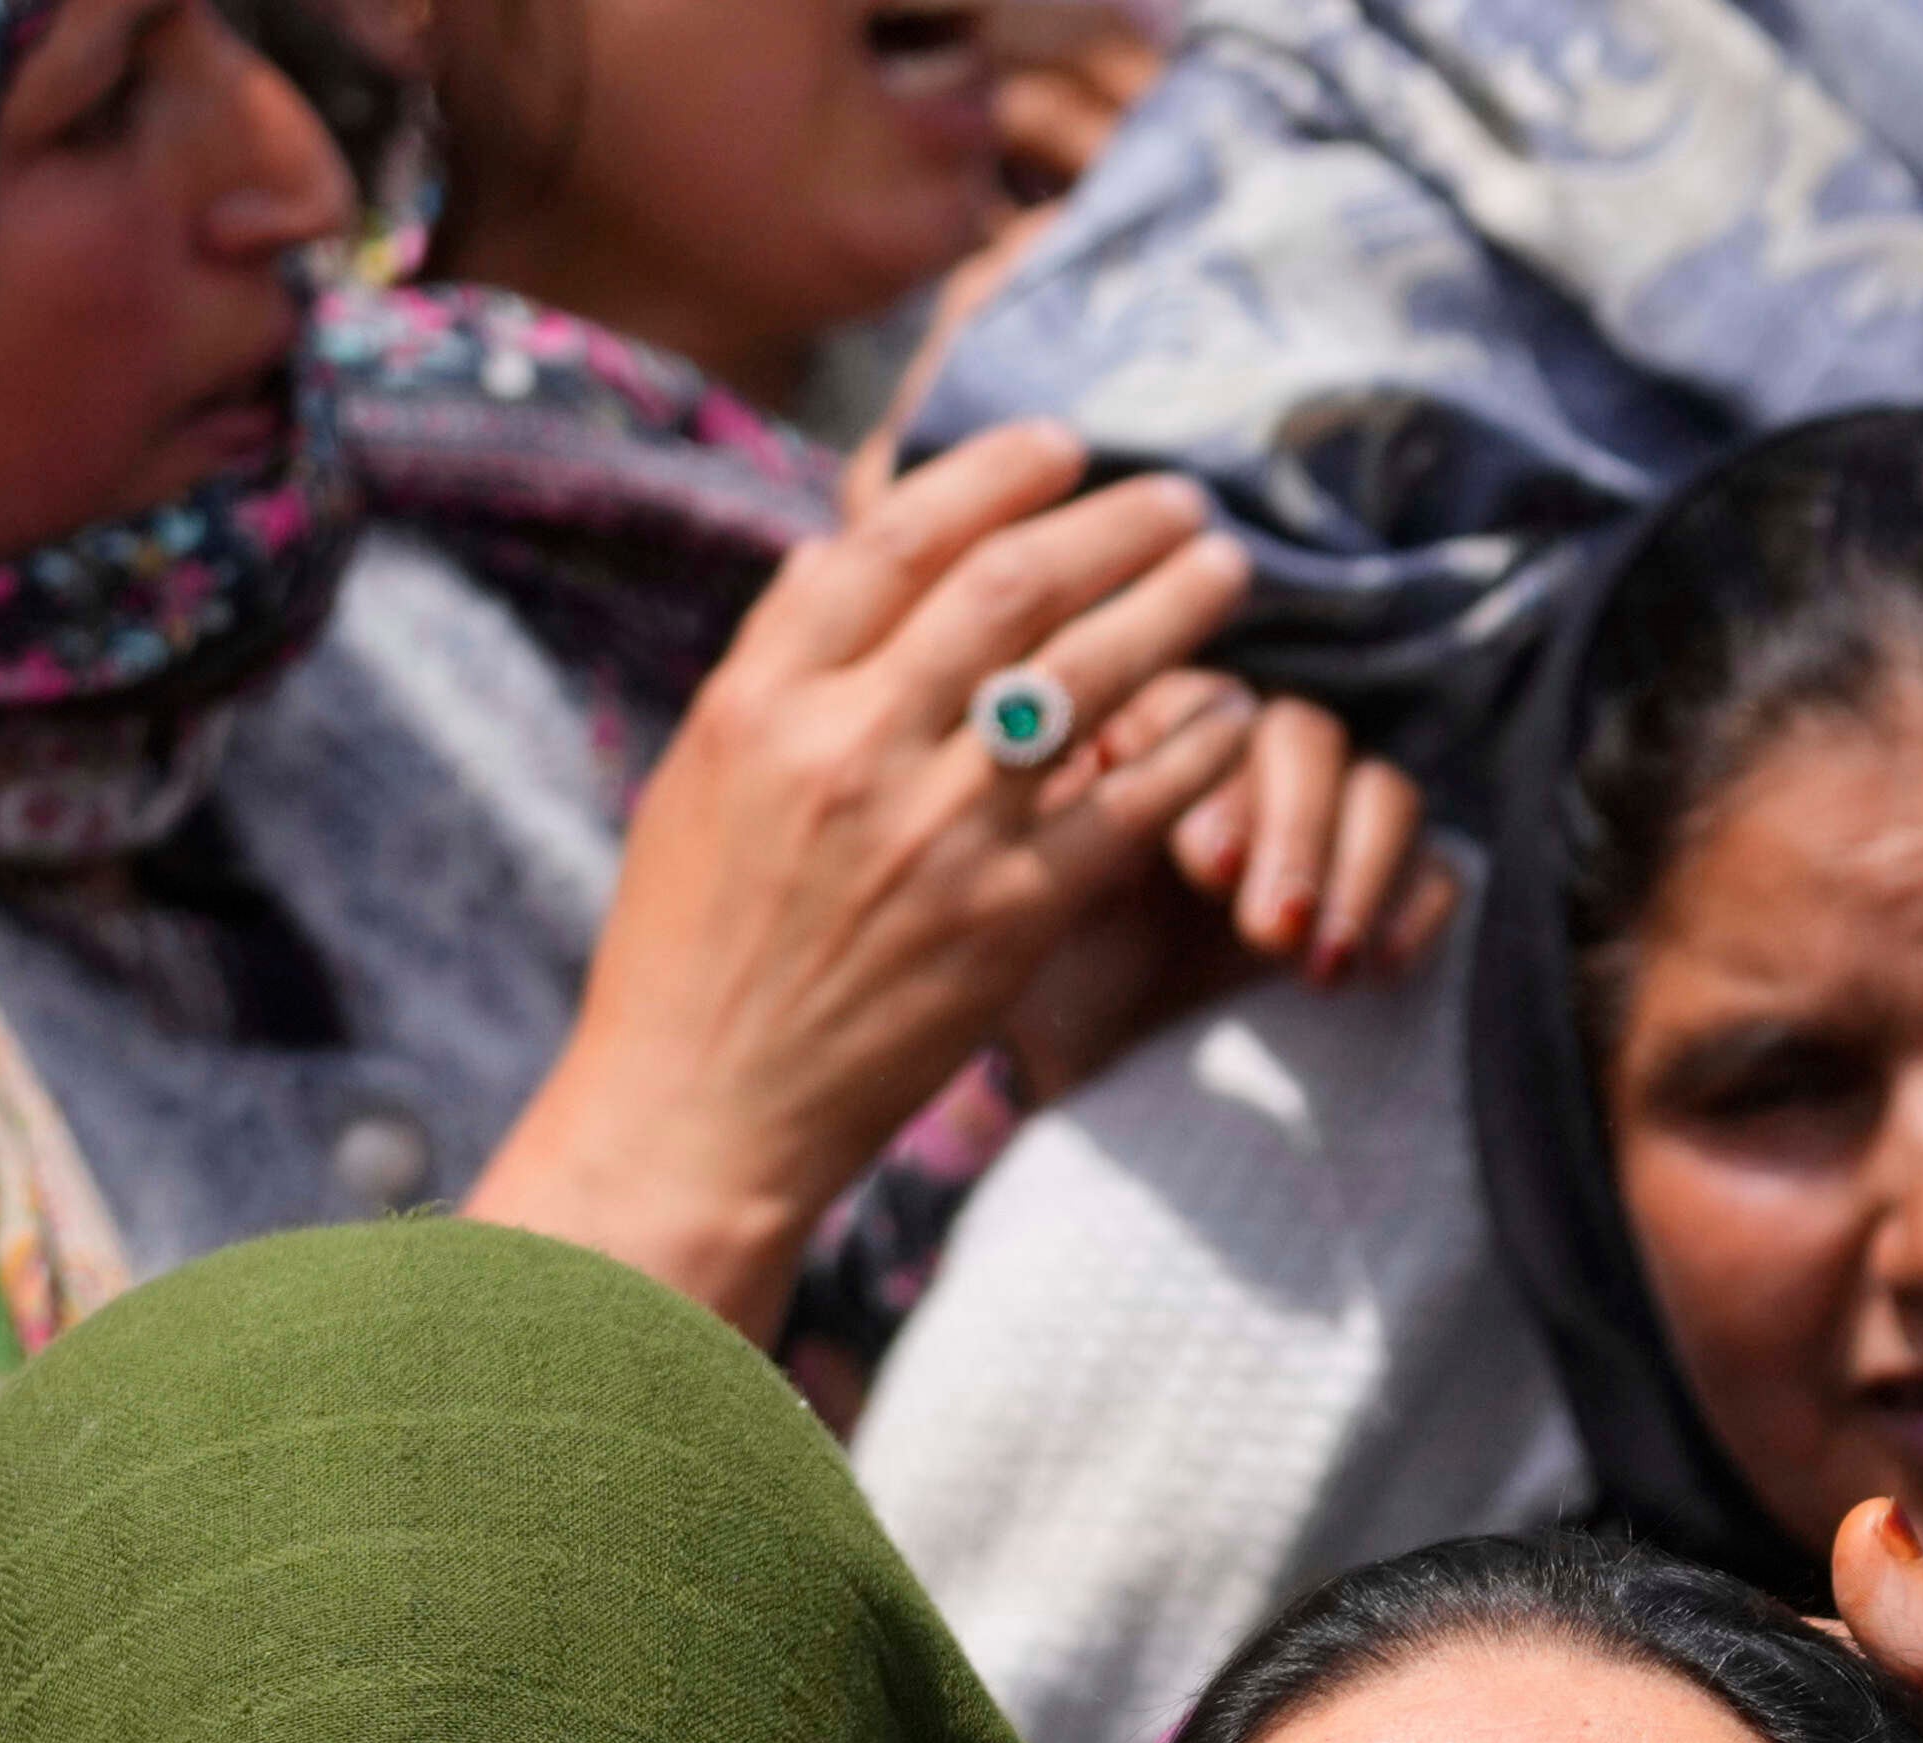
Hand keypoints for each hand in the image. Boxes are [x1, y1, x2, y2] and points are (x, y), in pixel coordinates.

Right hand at [470, 425, 1267, 1342]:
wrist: (701, 1116)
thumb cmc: (692, 953)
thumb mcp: (700, 782)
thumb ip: (779, 667)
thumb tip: (847, 552)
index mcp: (762, 702)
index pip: (891, 540)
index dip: (990, 476)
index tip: (1060, 447)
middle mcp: (848, 750)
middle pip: (1008, 585)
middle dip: (1112, 520)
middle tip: (1180, 497)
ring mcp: (936, 835)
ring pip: (1085, 675)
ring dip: (1173, 605)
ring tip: (1224, 570)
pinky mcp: (1008, 921)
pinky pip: (1130, 805)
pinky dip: (1192, 744)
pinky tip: (1230, 711)